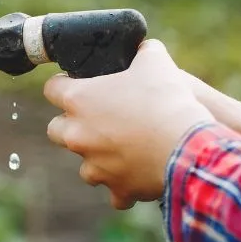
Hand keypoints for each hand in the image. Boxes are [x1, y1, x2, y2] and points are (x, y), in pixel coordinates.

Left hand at [43, 39, 214, 209]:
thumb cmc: (167, 99)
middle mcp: (78, 135)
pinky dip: (125, 185)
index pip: (52, 89)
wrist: (188, 146)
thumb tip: (144, 49)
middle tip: (97, 118)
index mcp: (79, 100)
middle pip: (56, 130)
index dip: (64, 83)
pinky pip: (114, 191)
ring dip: (98, 157)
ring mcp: (94, 166)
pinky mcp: (116, 188)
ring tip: (123, 148)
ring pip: (84, 165)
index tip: (77, 82)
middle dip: (72, 124)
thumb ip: (144, 52)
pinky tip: (139, 175)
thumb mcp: (156, 62)